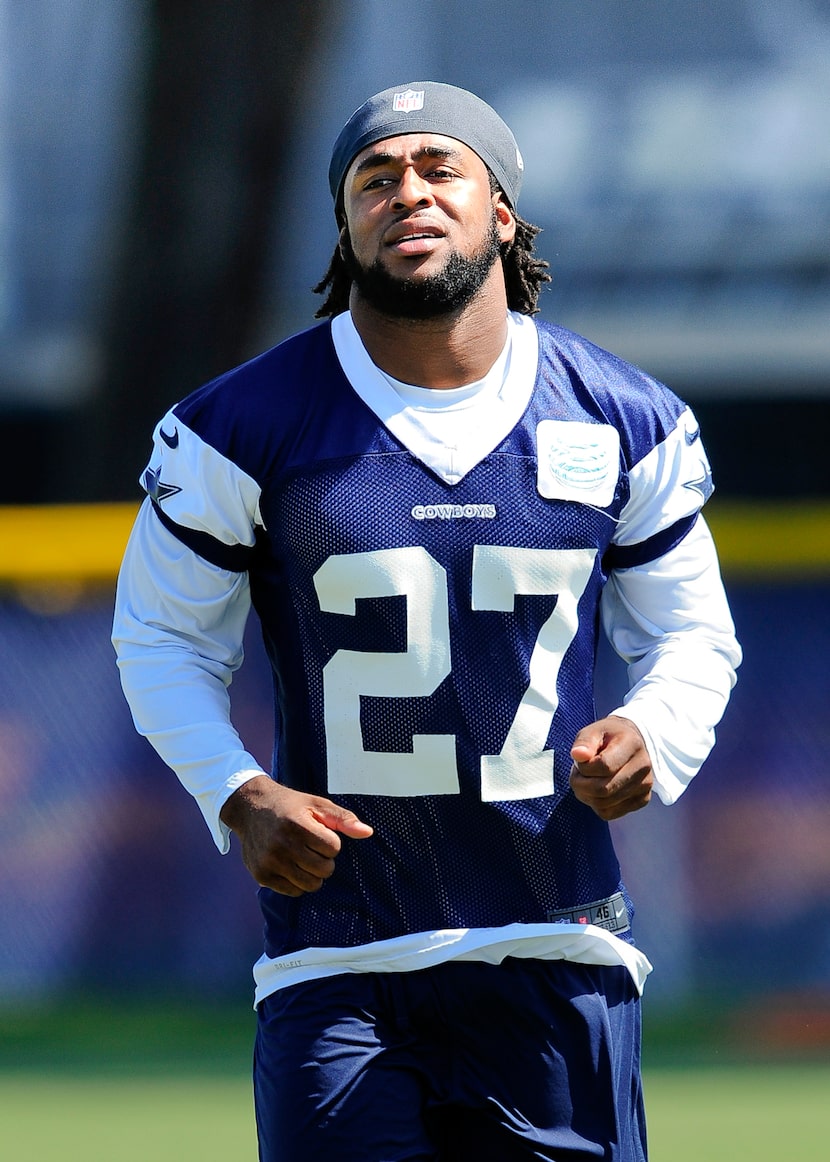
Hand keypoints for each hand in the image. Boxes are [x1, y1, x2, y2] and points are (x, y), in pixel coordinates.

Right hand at [219, 775, 372, 895]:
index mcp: (298, 825)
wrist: (251, 808)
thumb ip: (344, 819)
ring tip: (303, 856)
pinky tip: (290, 864)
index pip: (334, 848)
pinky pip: (293, 891)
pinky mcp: (261, 876)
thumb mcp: (317, 804)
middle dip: (324, 859)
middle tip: (311, 846)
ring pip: (310, 885)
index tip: (318, 832)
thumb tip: (368, 833)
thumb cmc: (290, 806)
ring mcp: (270, 862)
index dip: (330, 841)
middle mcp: (282, 845)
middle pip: (324, 870)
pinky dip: (297, 882)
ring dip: (313, 873)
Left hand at [569, 716, 653, 819]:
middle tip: (577, 773)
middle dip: (581, 784)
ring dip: (585, 795)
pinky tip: (596, 790)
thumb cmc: (608, 737)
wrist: (631, 743)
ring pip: (604, 804)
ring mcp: (645, 785)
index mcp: (632, 744)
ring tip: (586, 779)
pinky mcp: (642, 800)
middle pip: (604, 789)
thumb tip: (577, 755)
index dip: (584, 767)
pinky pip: (609, 813)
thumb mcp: (593, 731)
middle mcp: (643, 766)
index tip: (580, 759)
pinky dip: (595, 805)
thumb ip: (584, 742)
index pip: (604, 766)